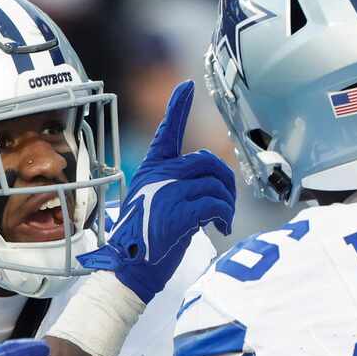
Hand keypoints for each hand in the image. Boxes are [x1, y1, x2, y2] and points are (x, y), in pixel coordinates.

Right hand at [81, 80, 236, 304]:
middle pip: (207, 161)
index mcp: (152, 170)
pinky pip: (216, 204)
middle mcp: (159, 176)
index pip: (167, 132)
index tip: (187, 86)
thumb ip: (178, 186)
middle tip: (225, 206)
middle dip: (225, 183)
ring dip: (227, 205)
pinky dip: (224, 217)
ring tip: (221, 222)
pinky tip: (220, 228)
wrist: (130, 269)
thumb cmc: (146, 242)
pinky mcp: (178, 213)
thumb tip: (210, 183)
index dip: (178, 108)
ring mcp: (168, 193)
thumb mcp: (158, 203)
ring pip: (216, 185)